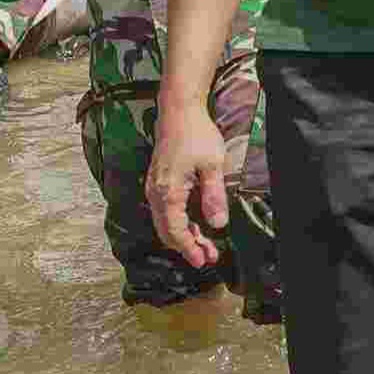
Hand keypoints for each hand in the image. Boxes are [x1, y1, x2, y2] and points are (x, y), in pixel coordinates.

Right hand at [145, 98, 230, 270]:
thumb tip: (217, 225)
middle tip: (208, 258)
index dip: (189, 249)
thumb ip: (214, 196)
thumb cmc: (197, 135)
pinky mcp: (159, 182)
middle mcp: (155, 193)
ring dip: (185, 235)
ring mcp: (155, 188)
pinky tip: (197, 225)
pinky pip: (166, 211)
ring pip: (166, 222)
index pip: (175, 231)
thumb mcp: (213, 165)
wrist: (179, 111)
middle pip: (168, 230)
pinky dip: (180, 222)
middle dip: (187, 246)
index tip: (203, 261)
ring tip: (207, 246)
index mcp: (167, 192)